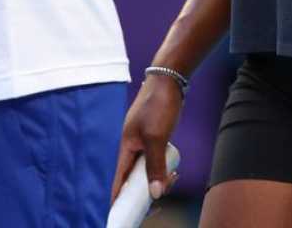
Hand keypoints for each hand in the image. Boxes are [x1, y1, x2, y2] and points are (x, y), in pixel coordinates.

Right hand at [110, 73, 183, 202]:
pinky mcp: (153, 135)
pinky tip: (173, 169)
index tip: (122, 213)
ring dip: (157, 178)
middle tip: (160, 197)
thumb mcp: (157, 137)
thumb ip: (155, 166)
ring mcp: (142, 140)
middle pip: (134, 177)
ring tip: (173, 178)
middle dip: (145, 189)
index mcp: (126, 146)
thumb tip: (155, 193)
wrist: (168, 79)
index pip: (119, 179)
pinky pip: (154, 159)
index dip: (120, 197)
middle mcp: (132, 145)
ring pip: (146, 168)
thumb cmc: (159, 105)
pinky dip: (162, 167)